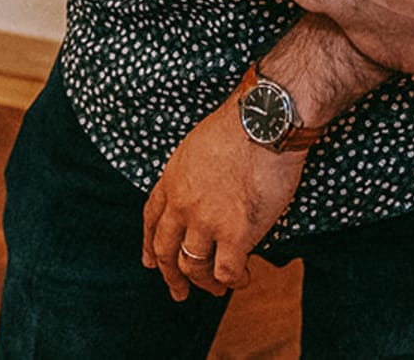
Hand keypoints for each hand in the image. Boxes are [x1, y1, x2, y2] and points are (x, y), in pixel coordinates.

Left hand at [141, 97, 307, 300]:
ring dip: (204, 283)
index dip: (149, 243)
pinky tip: (244, 278)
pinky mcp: (236, 234)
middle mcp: (183, 204)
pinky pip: (227, 272)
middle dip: (170, 275)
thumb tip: (205, 190)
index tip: (150, 261)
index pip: (151, 218)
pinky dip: (234, 281)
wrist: (264, 122)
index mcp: (172, 179)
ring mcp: (207, 221)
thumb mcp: (198, 144)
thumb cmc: (241, 123)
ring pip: (193, 267)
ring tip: (216, 289)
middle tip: (178, 291)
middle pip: (166, 249)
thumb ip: (193, 172)